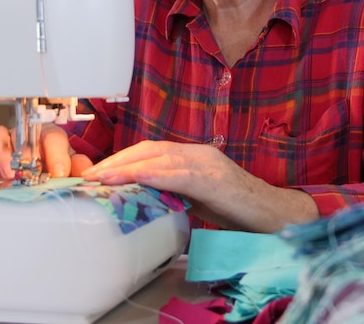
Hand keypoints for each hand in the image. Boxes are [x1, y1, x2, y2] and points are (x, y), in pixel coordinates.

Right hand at [0, 124, 93, 178]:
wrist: (29, 182)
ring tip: (7, 172)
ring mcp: (3, 144)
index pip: (53, 137)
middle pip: (24, 133)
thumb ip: (78, 168)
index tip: (59, 172)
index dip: (57, 154)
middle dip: (27, 152)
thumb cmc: (49, 170)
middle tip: (30, 171)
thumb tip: (85, 170)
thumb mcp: (67, 170)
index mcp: (49, 138)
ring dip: (2, 153)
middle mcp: (25, 137)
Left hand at [81, 140, 318, 231]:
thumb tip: (143, 197)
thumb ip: (174, 191)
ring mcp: (208, 164)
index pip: (150, 150)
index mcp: (193, 155)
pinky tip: (137, 178)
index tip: (97, 172)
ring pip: (161, 158)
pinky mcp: (215, 180)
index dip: (122, 158)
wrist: (273, 215)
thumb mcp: (198, 197)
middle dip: (117, 161)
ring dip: (128, 167)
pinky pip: (180, 175)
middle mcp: (198, 153)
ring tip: (103, 178)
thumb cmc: (237, 209)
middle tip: (90, 175)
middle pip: (149, 149)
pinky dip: (156, 175)